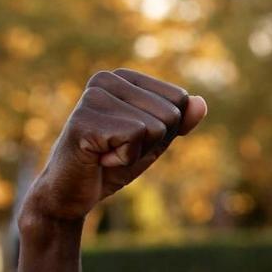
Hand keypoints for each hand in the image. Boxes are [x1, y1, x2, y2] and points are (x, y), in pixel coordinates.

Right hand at [23, 69, 205, 223]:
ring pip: (155, 128)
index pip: (180, 99)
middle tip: (116, 149)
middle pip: (170, 114)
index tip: (131, 138)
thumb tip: (201, 103)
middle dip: (151, 143)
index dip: (164, 131)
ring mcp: (93, 97)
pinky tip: (98, 159)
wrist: (70, 194)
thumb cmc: (112, 163)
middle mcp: (106, 79)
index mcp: (124, 77)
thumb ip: (180, 122)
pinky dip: (123, 160)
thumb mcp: (154, 142)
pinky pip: (135, 138)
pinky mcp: (84, 119)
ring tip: (106, 153)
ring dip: (135, 153)